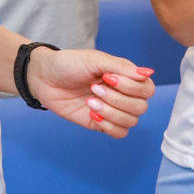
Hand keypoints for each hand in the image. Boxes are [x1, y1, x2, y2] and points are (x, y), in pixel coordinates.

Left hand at [26, 48, 153, 136]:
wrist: (44, 78)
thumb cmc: (70, 64)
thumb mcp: (96, 59)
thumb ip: (122, 67)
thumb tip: (148, 73)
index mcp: (125, 77)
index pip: (147, 89)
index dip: (131, 87)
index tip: (107, 77)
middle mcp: (122, 94)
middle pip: (141, 107)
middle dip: (117, 99)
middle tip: (94, 88)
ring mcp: (112, 110)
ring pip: (131, 121)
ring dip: (110, 111)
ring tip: (90, 100)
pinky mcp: (100, 124)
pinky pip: (118, 133)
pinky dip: (108, 125)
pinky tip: (92, 114)